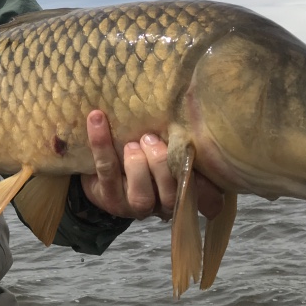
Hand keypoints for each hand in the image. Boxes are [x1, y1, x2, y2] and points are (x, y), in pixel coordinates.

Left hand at [80, 109, 223, 220]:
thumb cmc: (144, 149)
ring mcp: (134, 204)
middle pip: (172, 195)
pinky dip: (101, 144)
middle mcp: (162, 203)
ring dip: (137, 165)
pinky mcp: (107, 197)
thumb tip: (191, 100)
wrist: (101, 168)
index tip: (200, 157)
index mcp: (183, 189)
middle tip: (151, 139)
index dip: (208, 184)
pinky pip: (106, 171)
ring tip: (132, 143)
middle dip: (162, 165)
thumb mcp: (165, 142)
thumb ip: (178, 134)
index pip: (206, 196)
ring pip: (142, 196)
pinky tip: (97, 119)